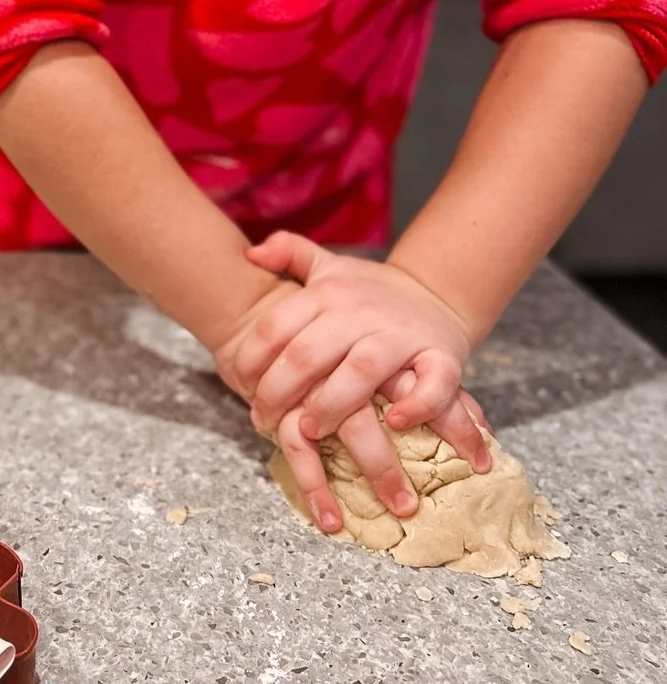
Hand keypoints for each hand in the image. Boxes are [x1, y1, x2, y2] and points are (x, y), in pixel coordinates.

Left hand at [217, 232, 490, 532]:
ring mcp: (402, 334)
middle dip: (279, 392)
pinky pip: (434, 383)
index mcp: (328, 293)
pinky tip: (395, 423)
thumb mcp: (329, 266)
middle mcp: (361, 312)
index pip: (277, 325)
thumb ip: (289, 253)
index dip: (251, 359)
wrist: (438, 294)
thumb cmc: (370, 292)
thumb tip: (252, 254)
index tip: (240, 385)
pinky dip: (417, 405)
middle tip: (263, 420)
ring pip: (361, 371)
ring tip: (310, 430)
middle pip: (310, 353)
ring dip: (331, 404)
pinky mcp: (443, 356)